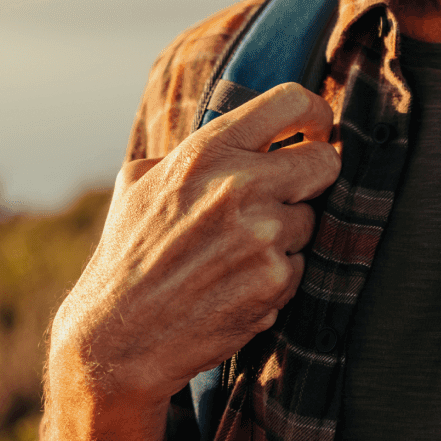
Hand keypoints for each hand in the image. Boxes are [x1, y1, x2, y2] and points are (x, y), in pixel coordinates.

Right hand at [48, 82, 339, 409]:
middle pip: (324, 163)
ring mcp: (262, 236)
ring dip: (285, 236)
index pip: (290, 103)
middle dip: (312, 179)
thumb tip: (236, 138)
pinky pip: (300, 266)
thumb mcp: (140, 183)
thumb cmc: (126, 256)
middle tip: (287, 197)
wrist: (116, 338)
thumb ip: (190, 153)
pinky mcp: (275, 281)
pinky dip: (276, 277)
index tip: (316, 129)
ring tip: (234, 256)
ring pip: (310, 221)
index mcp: (206, 152)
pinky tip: (235, 287)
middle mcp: (239, 186)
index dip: (314, 114)